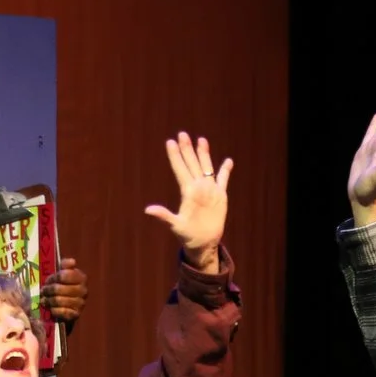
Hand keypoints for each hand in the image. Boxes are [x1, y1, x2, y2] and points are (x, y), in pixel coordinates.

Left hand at [38, 261, 88, 324]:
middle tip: (42, 291)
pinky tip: (50, 309)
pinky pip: (62, 312)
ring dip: (49, 300)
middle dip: (48, 290)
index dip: (52, 278)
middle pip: (59, 289)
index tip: (47, 280)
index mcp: (81, 277)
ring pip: (59, 300)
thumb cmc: (62, 286)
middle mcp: (84, 290)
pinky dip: (54, 310)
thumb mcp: (62, 273)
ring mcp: (81, 303)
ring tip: (43, 300)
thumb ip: (65, 265)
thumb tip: (72, 262)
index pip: (63, 275)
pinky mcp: (76, 314)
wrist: (66, 305)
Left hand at [144, 132, 231, 263]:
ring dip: (204, 154)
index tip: (170, 142)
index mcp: (187, 192)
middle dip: (187, 149)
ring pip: (206, 167)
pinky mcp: (220, 196)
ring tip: (201, 140)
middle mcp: (197, 188)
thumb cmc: (187, 235)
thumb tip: (148, 210)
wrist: (203, 243)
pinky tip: (228, 161)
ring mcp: (209, 190)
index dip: (175, 156)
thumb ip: (164, 216)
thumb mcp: (175, 225)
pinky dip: (225, 171)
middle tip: (182, 134)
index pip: (180, 169)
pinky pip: (223, 180)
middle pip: (192, 164)